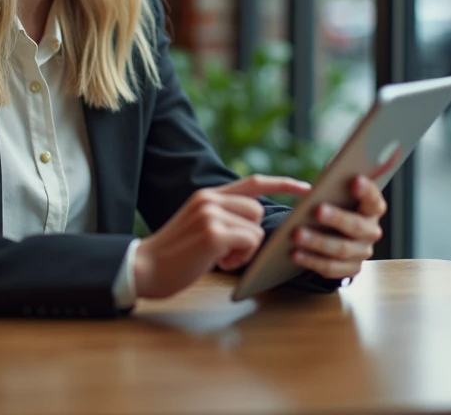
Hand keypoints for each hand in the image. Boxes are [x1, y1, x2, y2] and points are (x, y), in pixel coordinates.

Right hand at [133, 175, 310, 299]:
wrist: (144, 268)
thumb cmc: (175, 255)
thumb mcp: (200, 226)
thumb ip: (224, 216)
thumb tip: (256, 222)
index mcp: (209, 195)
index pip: (253, 182)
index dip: (282, 183)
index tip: (307, 188)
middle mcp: (211, 198)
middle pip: (259, 211)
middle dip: (251, 235)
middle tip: (227, 252)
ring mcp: (211, 213)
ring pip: (256, 228)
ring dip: (245, 249)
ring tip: (219, 257)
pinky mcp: (213, 232)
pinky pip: (250, 242)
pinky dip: (240, 257)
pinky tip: (219, 263)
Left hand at [291, 175, 384, 279]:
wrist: (333, 231)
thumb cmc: (334, 204)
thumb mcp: (336, 192)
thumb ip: (333, 186)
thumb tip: (318, 183)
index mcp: (372, 209)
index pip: (373, 199)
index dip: (366, 190)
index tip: (354, 180)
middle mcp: (371, 231)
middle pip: (357, 227)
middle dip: (337, 218)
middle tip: (317, 210)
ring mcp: (362, 252)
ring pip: (342, 250)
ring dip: (318, 242)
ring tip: (296, 234)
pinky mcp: (350, 268)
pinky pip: (331, 268)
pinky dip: (312, 261)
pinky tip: (295, 253)